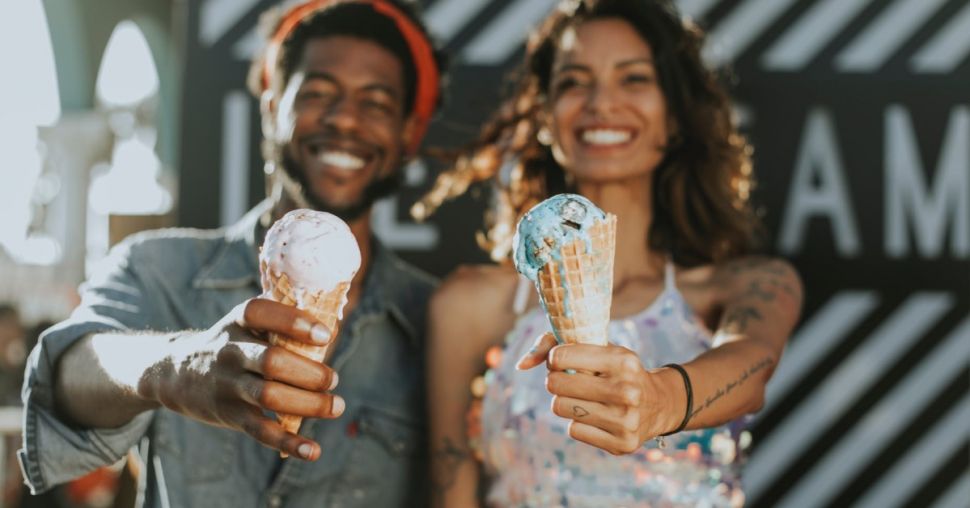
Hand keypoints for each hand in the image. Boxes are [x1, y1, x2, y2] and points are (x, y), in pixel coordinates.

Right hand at [145, 298, 342, 459]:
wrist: (176, 372)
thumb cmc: (231, 343)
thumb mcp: (245, 323)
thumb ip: (280, 324)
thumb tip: (332, 335)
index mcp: (238, 321)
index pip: (262, 313)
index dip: (295, 323)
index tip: (325, 336)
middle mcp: (231, 351)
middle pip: (272, 361)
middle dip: (310, 373)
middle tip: (333, 379)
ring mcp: (229, 385)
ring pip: (270, 396)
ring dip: (309, 404)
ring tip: (336, 406)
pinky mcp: (230, 414)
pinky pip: (261, 431)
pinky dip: (288, 443)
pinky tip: (312, 450)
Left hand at [516, 332, 678, 454]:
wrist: (658, 403)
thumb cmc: (617, 370)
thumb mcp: (599, 348)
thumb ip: (553, 344)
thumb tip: (520, 364)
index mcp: (622, 360)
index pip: (561, 356)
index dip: (554, 359)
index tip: (561, 361)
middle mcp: (627, 390)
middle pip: (555, 385)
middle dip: (555, 381)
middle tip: (567, 381)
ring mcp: (625, 420)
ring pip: (560, 408)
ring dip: (564, 402)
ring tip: (581, 398)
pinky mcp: (622, 444)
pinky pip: (573, 430)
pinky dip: (577, 422)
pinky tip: (595, 415)